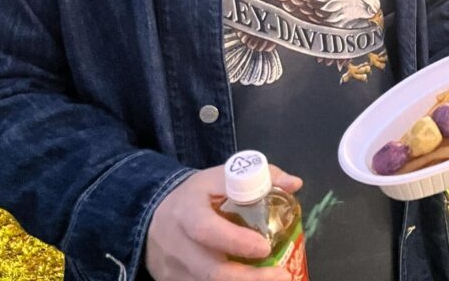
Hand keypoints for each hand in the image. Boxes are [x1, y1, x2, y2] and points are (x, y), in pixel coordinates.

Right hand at [145, 164, 302, 280]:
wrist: (154, 218)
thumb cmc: (196, 196)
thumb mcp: (220, 177)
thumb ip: (258, 177)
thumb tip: (294, 184)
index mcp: (187, 211)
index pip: (206, 230)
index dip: (235, 241)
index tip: (264, 247)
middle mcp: (178, 245)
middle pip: (211, 271)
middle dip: (248, 278)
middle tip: (282, 275)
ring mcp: (175, 270)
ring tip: (275, 280)